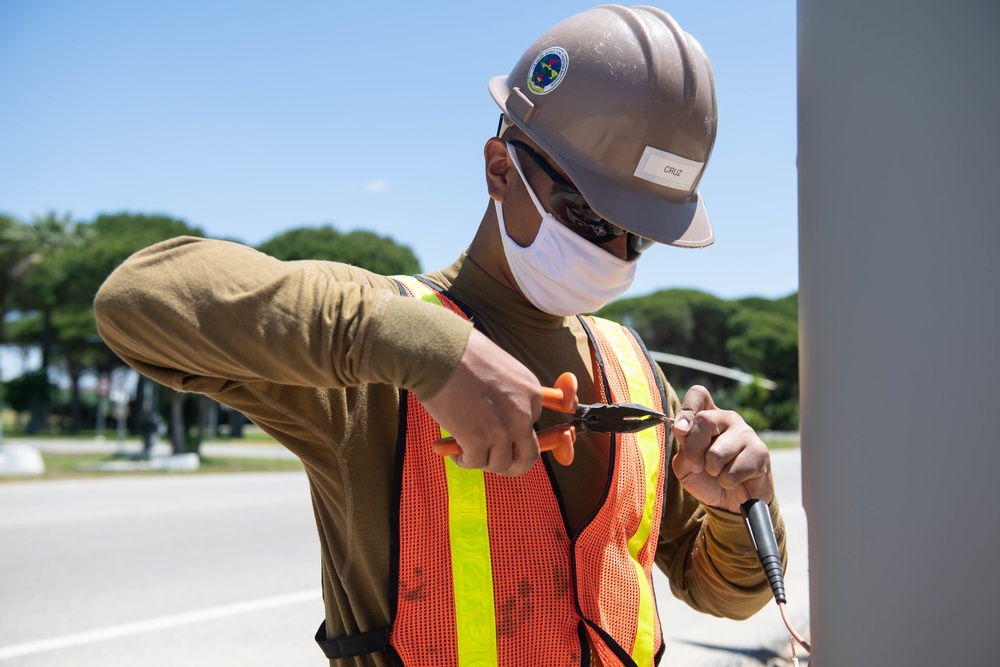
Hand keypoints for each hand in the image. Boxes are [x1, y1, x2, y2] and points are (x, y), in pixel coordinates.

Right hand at [422, 329, 541, 475]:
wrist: (438, 353)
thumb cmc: (462, 354)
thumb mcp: (500, 369)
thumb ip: (508, 394)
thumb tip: (500, 418)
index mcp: (532, 392)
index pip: (533, 426)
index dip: (514, 435)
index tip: (501, 438)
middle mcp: (523, 413)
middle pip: (528, 456)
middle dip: (511, 463)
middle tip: (493, 461)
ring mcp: (503, 430)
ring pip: (500, 464)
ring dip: (483, 461)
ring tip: (466, 450)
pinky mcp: (479, 440)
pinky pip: (475, 463)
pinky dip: (464, 460)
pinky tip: (454, 449)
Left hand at [670, 385, 774, 512]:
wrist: (730, 503)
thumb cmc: (707, 479)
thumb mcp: (685, 465)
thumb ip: (682, 447)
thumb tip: (682, 430)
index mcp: (708, 416)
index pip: (698, 394)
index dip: (687, 409)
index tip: (680, 430)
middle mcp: (728, 418)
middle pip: (704, 420)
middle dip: (694, 450)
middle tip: (698, 466)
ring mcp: (746, 432)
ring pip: (716, 452)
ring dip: (713, 471)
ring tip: (721, 473)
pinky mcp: (760, 452)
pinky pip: (731, 471)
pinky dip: (727, 482)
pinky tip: (735, 480)